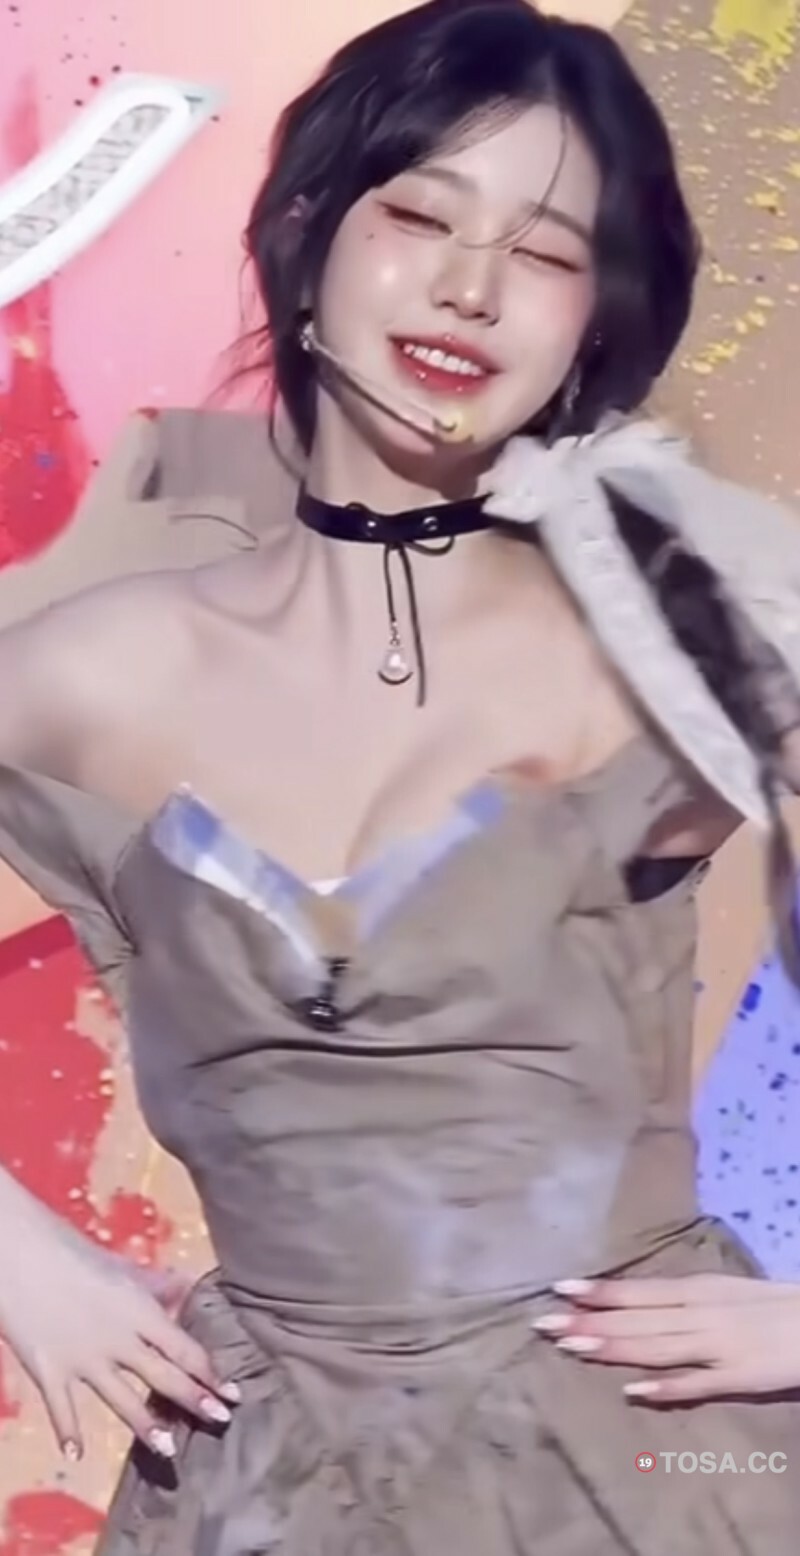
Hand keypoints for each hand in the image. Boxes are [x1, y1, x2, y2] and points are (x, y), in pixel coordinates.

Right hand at [0, 1205, 238, 1460]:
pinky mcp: (50, 1370)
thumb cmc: (68, 1251)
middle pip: (164, 1376)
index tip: (232, 1392)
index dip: (210, 1372)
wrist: (19, 1252)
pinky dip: (68, 1432)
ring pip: (123, 1401)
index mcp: (138, 1310)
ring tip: (169, 1451)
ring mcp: (84, 1359)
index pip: (184, 1348)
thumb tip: (185, 1284)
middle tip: (221, 1421)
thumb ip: (152, 1284)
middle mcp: (118, 1340)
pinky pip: (63, 1408)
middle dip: (195, 1401)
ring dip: (147, 1427)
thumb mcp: (118, 1266)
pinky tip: (76, 1454)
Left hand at [532, 1273, 799, 1402]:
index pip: (639, 1291)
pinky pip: (698, 1384)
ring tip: (571, 1347)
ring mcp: (719, 1345)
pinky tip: (634, 1392)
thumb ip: (682, 1301)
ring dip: (613, 1347)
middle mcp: (701, 1313)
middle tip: (543, 1323)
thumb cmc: (769, 1307)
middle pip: (638, 1319)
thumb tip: (636, 1305)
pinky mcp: (740, 1376)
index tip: (558, 1289)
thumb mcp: (722, 1293)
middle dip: (589, 1321)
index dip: (599, 1291)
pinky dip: (667, 1387)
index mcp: (698, 1290)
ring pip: (657, 1346)